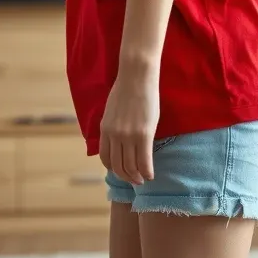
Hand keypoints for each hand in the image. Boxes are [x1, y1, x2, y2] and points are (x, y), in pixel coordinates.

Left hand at [99, 68, 158, 184]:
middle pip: (117, 166)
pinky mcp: (143, 134)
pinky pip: (144, 161)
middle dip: (126, 177)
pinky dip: (147, 172)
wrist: (137, 76)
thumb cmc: (127, 89)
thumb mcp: (112, 110)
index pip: (105, 157)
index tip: (122, 171)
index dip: (113, 168)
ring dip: (136, 177)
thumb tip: (119, 139)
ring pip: (130, 167)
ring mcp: (128, 136)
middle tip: (134, 181)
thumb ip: (113, 126)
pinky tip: (151, 175)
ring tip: (143, 179)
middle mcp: (114, 135)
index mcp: (105, 129)